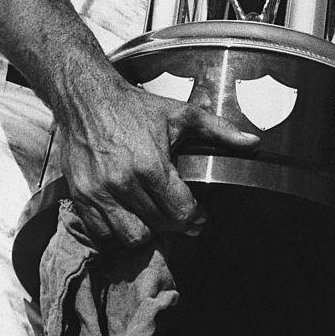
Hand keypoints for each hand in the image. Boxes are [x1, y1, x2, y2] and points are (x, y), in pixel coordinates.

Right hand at [58, 71, 258, 248]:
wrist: (86, 98)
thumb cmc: (133, 107)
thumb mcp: (180, 113)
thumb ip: (219, 130)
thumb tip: (253, 143)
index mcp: (150, 164)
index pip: (181, 212)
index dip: (195, 217)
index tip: (198, 214)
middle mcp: (123, 183)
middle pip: (159, 226)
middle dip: (175, 223)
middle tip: (179, 214)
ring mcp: (99, 193)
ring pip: (131, 237)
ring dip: (147, 231)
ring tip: (153, 217)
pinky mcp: (81, 197)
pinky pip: (102, 234)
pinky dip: (117, 232)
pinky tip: (129, 217)